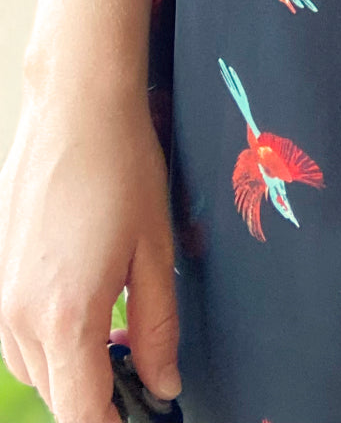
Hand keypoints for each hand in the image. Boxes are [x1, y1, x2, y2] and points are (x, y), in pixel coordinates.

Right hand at [0, 81, 179, 422]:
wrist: (75, 106)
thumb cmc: (123, 169)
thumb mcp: (156, 250)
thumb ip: (159, 327)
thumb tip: (164, 384)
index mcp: (66, 318)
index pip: (81, 412)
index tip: (140, 415)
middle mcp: (19, 317)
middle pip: (56, 394)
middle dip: (98, 395)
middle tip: (143, 369)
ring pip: (33, 367)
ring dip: (72, 365)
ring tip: (118, 330)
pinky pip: (17, 333)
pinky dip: (50, 336)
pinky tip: (86, 297)